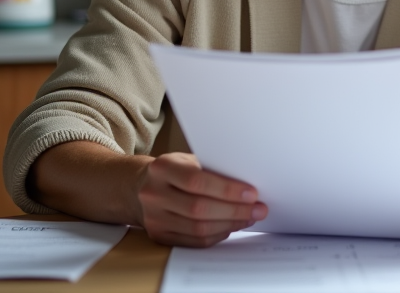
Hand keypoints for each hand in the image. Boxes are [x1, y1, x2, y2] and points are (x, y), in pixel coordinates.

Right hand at [133, 153, 267, 246]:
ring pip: (197, 228)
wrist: (140, 187)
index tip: (252, 193)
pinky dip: (217, 235)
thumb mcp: (189, 159)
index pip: (197, 181)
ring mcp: (153, 217)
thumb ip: (213, 169)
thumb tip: (248, 184)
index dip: (227, 189)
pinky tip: (231, 226)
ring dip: (230, 224)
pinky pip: (193, 240)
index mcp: (163, 168)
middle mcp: (153, 193)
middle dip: (234, 210)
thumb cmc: (175, 170)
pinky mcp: (158, 235)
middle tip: (259, 209)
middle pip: (198, 208)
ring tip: (249, 218)